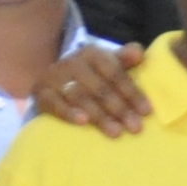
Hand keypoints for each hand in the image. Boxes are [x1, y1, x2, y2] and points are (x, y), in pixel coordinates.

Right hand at [35, 43, 156, 139]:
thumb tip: (140, 54)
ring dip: (99, 115)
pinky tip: (83, 122)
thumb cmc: (91, 76)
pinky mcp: (41, 92)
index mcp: (92, 53)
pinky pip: (55, 104)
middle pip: (100, 87)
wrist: (54, 81)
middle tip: (135, 128)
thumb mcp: (108, 65)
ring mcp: (54, 77)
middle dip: (119, 109)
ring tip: (115, 132)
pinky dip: (68, 113)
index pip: (114, 73)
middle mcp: (72, 62)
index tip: (146, 112)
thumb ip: (125, 60)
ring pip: (80, 97)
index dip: (131, 92)